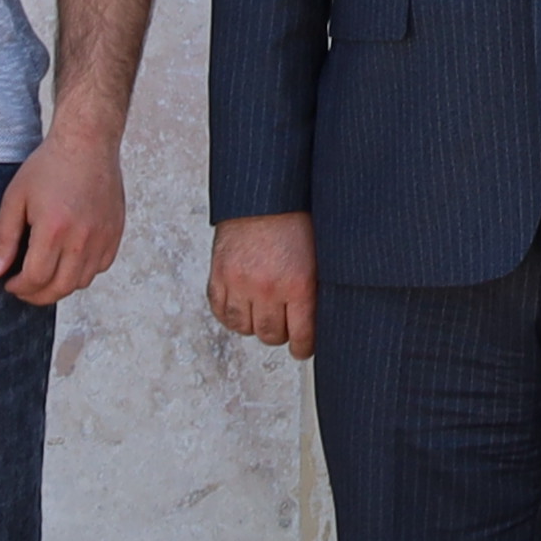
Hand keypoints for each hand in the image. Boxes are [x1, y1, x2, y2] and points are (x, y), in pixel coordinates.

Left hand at [0, 123, 128, 304]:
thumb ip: (3, 239)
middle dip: (37, 295)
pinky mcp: (115, 232)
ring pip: (82, 281)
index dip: (18, 287)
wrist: (87, 142)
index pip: (36, 279)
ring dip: (60, 285)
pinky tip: (68, 260)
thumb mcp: (15, 198)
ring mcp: (103, 236)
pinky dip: (83, 272)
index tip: (8, 282)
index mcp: (54, 229)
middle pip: (60, 287)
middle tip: (23, 288)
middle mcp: (82, 237)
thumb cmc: (49, 166)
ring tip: (44, 274)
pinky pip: (101, 267)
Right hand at [208, 209, 319, 357]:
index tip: (302, 348)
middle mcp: (267, 288)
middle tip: (284, 327)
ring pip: (244, 328)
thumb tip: (321, 318)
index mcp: (299, 283)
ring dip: (254, 324)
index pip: (301, 336)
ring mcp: (239, 283)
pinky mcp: (219, 274)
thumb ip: (316, 287)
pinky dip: (231, 314)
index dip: (303, 347)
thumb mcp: (319, 253)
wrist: (263, 192)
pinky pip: (221, 312)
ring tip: (263, 312)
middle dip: (280, 334)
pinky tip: (242, 307)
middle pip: (270, 335)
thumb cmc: (297, 216)